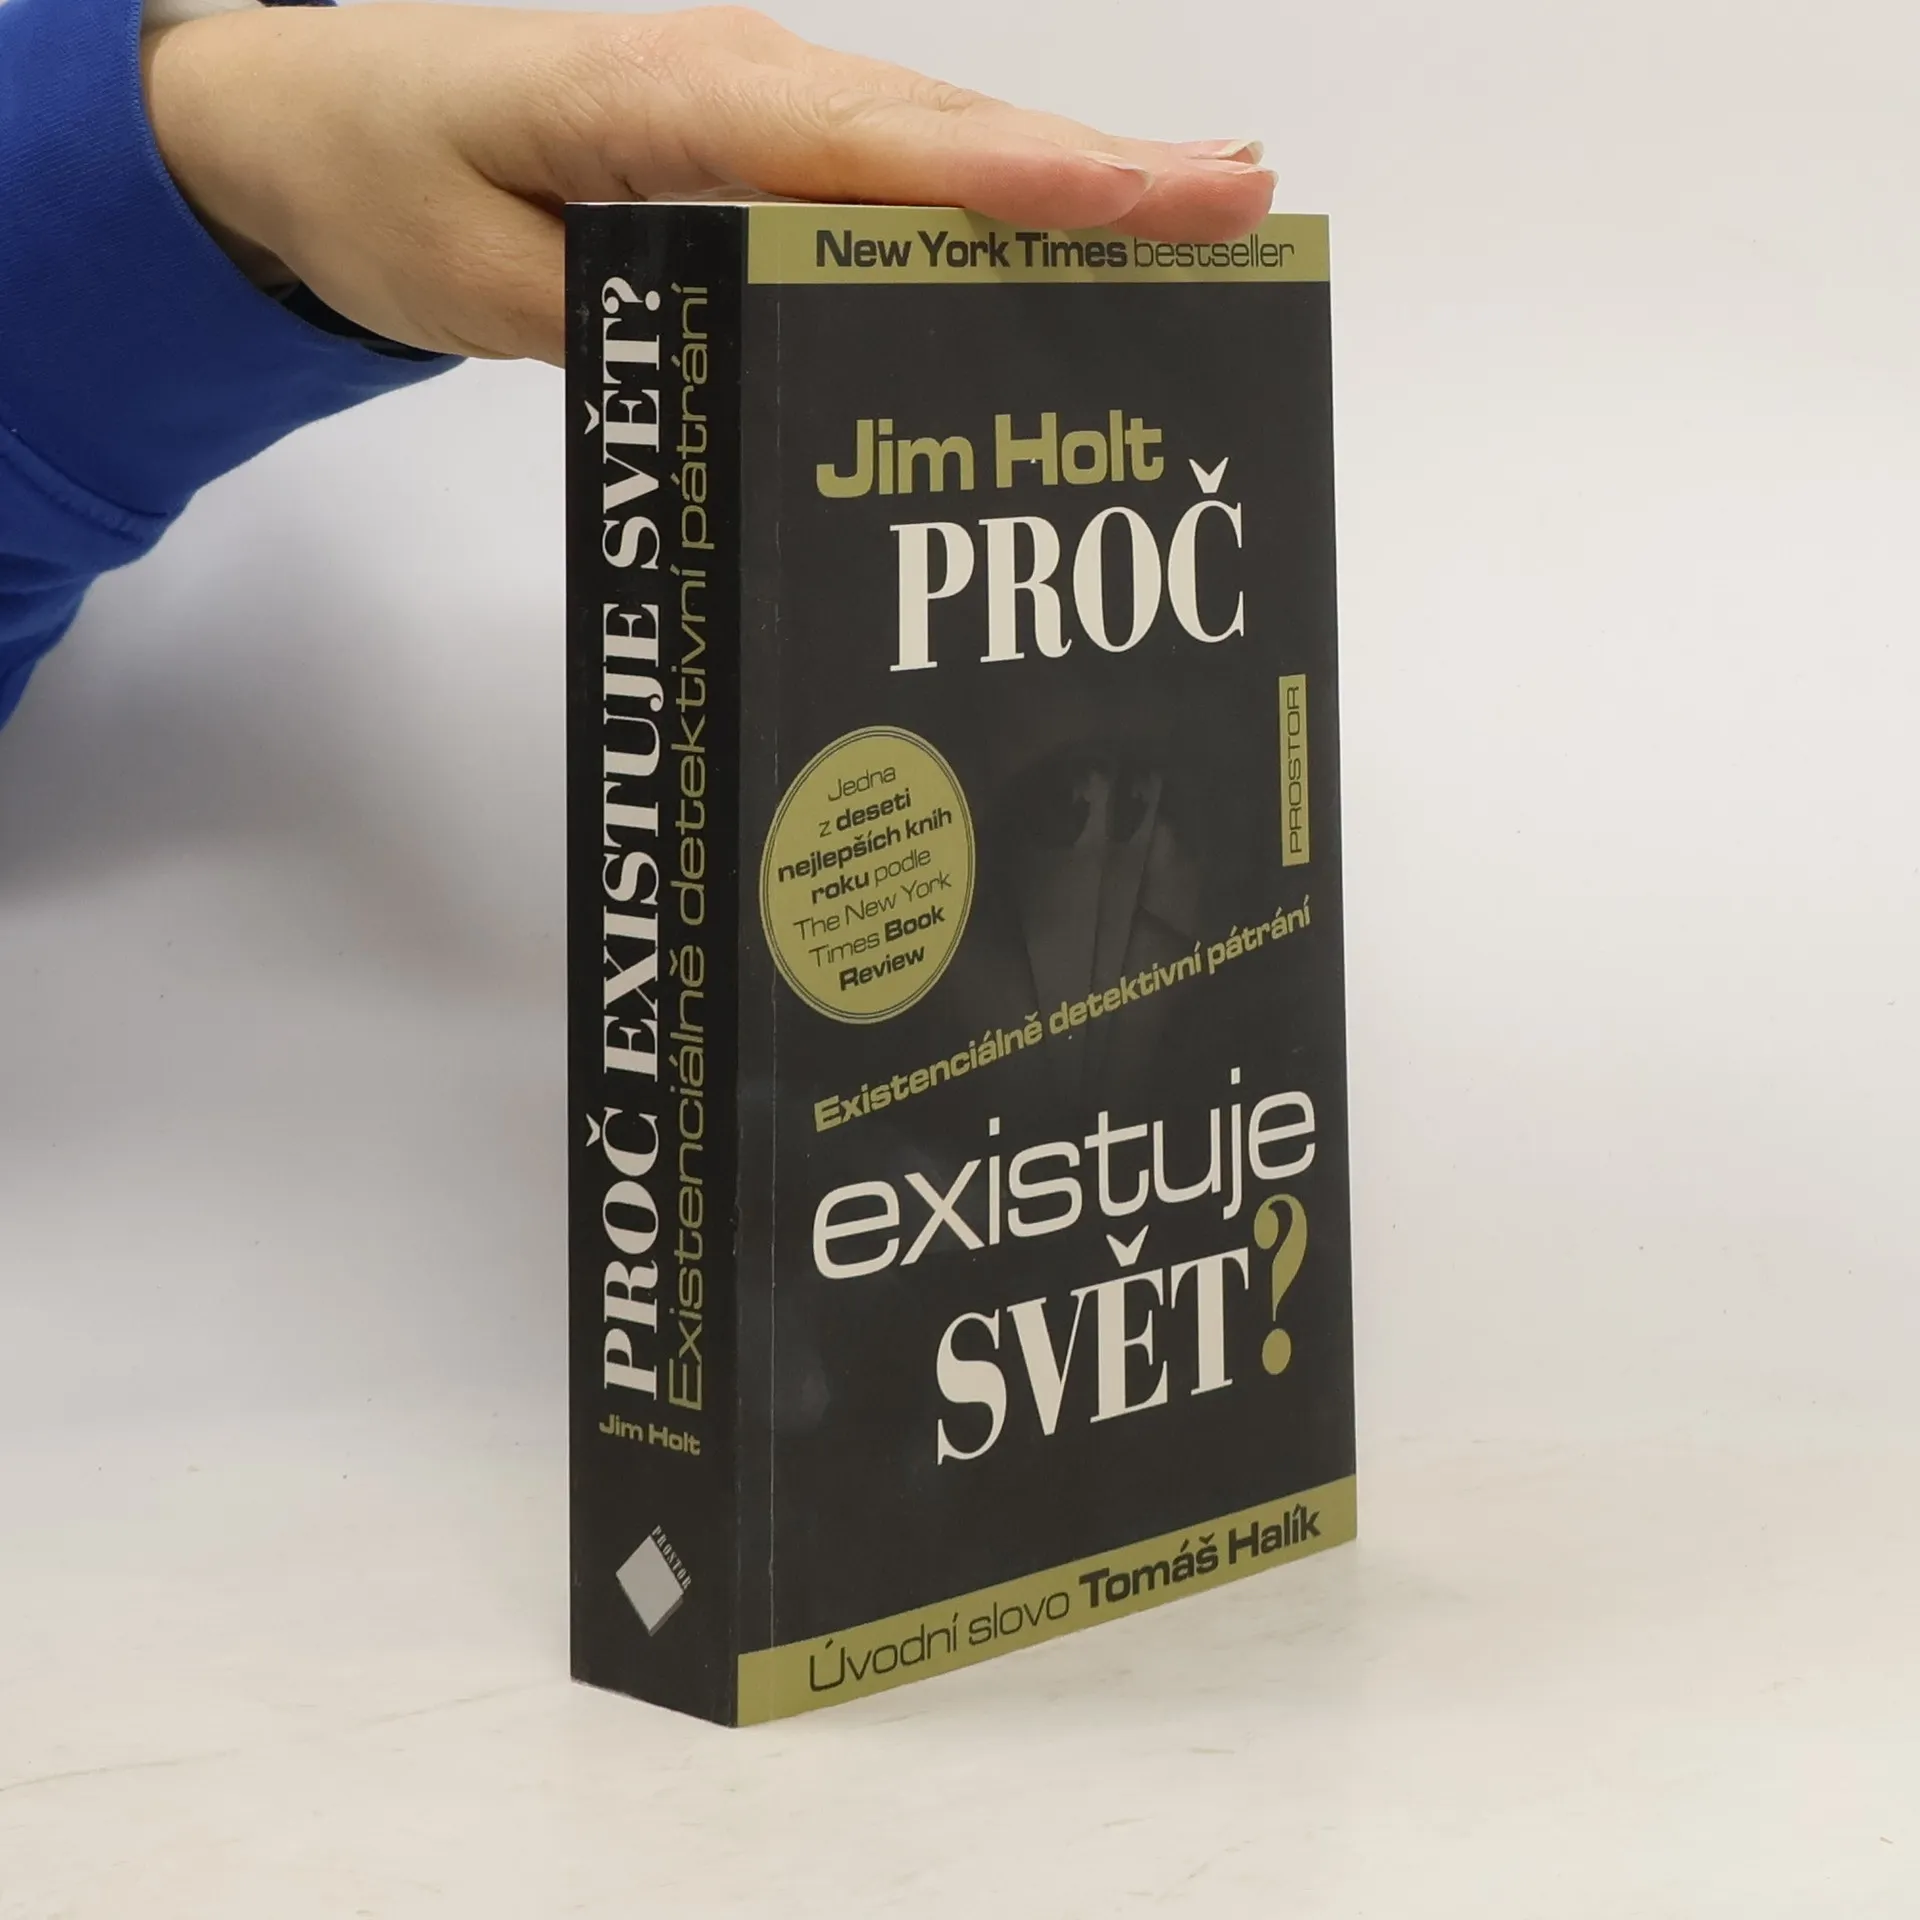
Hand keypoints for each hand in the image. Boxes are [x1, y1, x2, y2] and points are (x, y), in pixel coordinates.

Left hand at [141, 3, 1275, 364]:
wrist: (309, 112)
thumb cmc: (383, 177)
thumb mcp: (481, 281)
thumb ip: (624, 325)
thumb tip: (762, 372)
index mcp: (679, 106)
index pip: (880, 150)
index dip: (1020, 184)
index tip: (1154, 201)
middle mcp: (743, 88)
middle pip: (946, 135)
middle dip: (1101, 172)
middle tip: (1248, 202)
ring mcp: (754, 110)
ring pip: (935, 148)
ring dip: (1069, 182)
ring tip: (1206, 211)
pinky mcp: (751, 145)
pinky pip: (888, 175)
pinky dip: (987, 202)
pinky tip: (1061, 236)